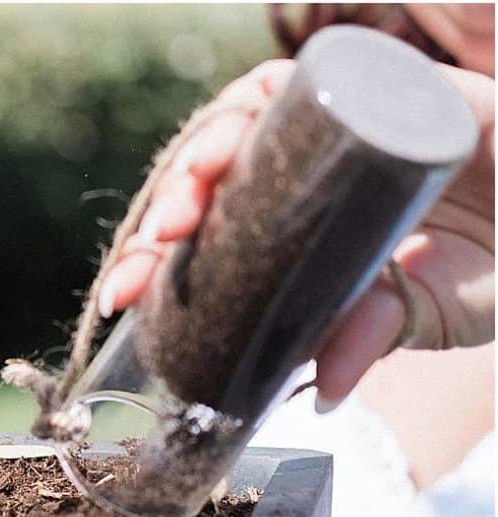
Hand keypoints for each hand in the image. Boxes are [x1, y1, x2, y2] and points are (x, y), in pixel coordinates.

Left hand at [98, 58, 494, 411]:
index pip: (201, 245)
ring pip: (234, 128)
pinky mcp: (368, 84)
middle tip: (157, 243)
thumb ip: (379, 336)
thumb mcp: (438, 309)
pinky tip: (238, 126)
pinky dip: (258, 100)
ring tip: (193, 191)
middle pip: (205, 185)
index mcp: (295, 240)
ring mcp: (327, 133)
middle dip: (166, 211)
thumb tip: (316, 391)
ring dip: (201, 153)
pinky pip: (292, 83)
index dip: (152, 264)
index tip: (121, 295)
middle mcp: (300, 184)